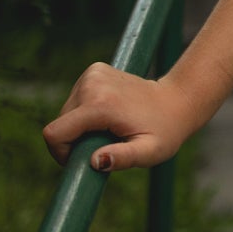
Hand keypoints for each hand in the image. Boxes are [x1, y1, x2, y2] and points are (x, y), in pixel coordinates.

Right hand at [42, 61, 195, 174]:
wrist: (177, 101)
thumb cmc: (165, 132)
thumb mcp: (149, 152)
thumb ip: (123, 158)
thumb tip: (95, 161)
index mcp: (100, 105)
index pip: (55, 133)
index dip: (60, 152)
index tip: (81, 159)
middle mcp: (92, 83)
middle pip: (60, 122)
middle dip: (75, 140)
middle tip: (104, 144)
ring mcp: (92, 73)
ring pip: (67, 112)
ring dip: (82, 126)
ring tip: (110, 128)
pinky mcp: (94, 70)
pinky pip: (76, 100)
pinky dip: (86, 112)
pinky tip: (110, 115)